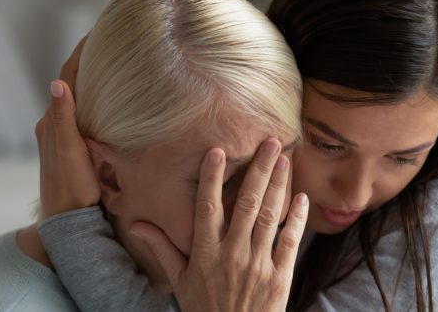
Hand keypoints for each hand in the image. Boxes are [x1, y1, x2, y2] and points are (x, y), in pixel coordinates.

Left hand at [35, 35, 97, 219]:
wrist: (66, 221)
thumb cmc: (71, 189)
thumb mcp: (69, 152)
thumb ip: (63, 118)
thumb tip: (58, 83)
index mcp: (52, 122)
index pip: (67, 78)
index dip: (80, 55)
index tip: (96, 35)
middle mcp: (52, 126)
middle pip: (70, 85)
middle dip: (86, 63)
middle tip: (107, 45)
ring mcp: (59, 138)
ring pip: (75, 100)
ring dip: (89, 82)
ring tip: (108, 67)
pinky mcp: (70, 149)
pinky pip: (79, 116)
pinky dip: (91, 102)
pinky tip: (104, 104)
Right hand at [130, 139, 309, 311]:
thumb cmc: (206, 309)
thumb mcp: (179, 280)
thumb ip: (162, 248)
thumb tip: (135, 223)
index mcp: (206, 253)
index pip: (208, 208)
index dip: (212, 178)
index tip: (218, 151)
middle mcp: (232, 255)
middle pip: (246, 204)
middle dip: (258, 170)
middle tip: (268, 142)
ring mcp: (258, 265)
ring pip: (270, 217)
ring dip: (278, 185)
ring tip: (284, 158)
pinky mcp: (280, 277)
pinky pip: (289, 242)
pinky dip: (296, 219)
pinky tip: (301, 196)